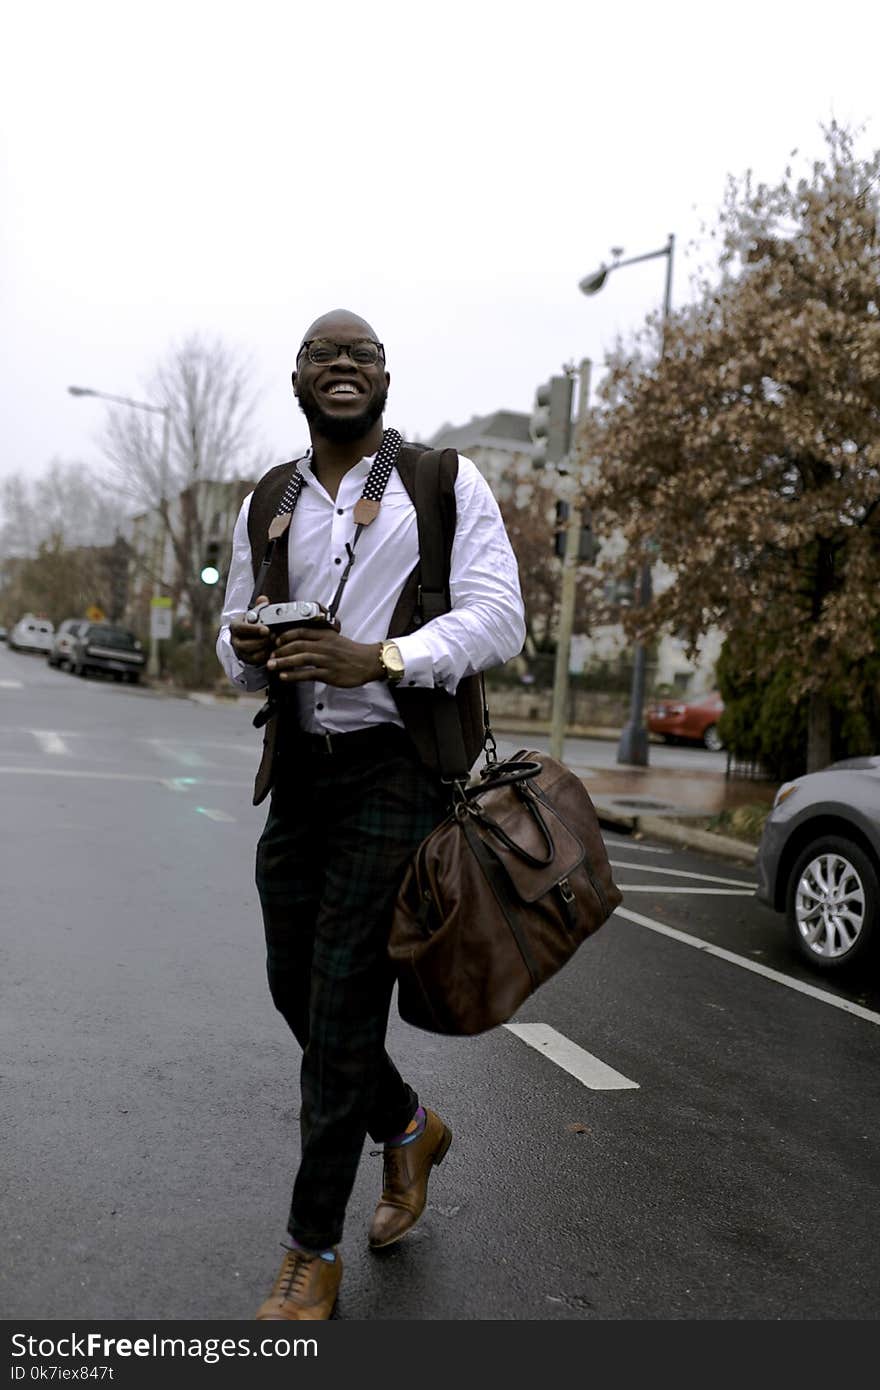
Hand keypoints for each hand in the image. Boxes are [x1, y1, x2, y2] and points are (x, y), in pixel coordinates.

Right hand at [230, 594, 273, 667]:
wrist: (253, 635)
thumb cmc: (256, 622)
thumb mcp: (257, 613)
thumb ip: (260, 606)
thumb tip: (263, 599)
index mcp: (235, 626)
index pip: (240, 629)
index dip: (253, 630)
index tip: (266, 630)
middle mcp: (234, 640)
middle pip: (245, 644)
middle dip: (261, 641)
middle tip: (274, 636)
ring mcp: (240, 652)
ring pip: (250, 654)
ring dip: (264, 648)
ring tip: (275, 642)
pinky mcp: (247, 660)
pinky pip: (256, 661)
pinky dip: (266, 656)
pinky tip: (274, 649)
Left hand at [268, 627, 383, 687]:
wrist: (368, 662)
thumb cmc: (351, 652)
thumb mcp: (335, 638)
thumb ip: (319, 638)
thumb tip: (301, 640)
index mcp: (325, 635)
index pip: (301, 631)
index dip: (286, 635)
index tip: (276, 640)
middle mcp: (325, 645)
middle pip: (298, 645)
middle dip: (280, 650)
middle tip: (270, 656)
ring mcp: (327, 659)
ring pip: (301, 658)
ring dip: (283, 662)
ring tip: (272, 666)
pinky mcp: (329, 673)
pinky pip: (308, 673)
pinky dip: (294, 675)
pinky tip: (285, 677)